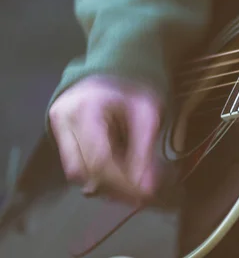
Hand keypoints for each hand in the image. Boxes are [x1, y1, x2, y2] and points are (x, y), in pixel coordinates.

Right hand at [49, 75, 162, 199]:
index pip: (98, 157)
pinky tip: (118, 177)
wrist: (109, 75)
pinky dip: (98, 177)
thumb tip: (147, 188)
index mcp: (87, 108)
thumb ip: (145, 150)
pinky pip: (75, 168)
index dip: (121, 181)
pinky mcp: (57, 137)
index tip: (144, 194)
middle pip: (83, 170)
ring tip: (132, 187)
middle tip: (140, 196)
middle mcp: (64, 120)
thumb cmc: (130, 91)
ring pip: (76, 174)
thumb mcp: (146, 114)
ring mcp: (56, 129)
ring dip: (106, 186)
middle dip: (115, 188)